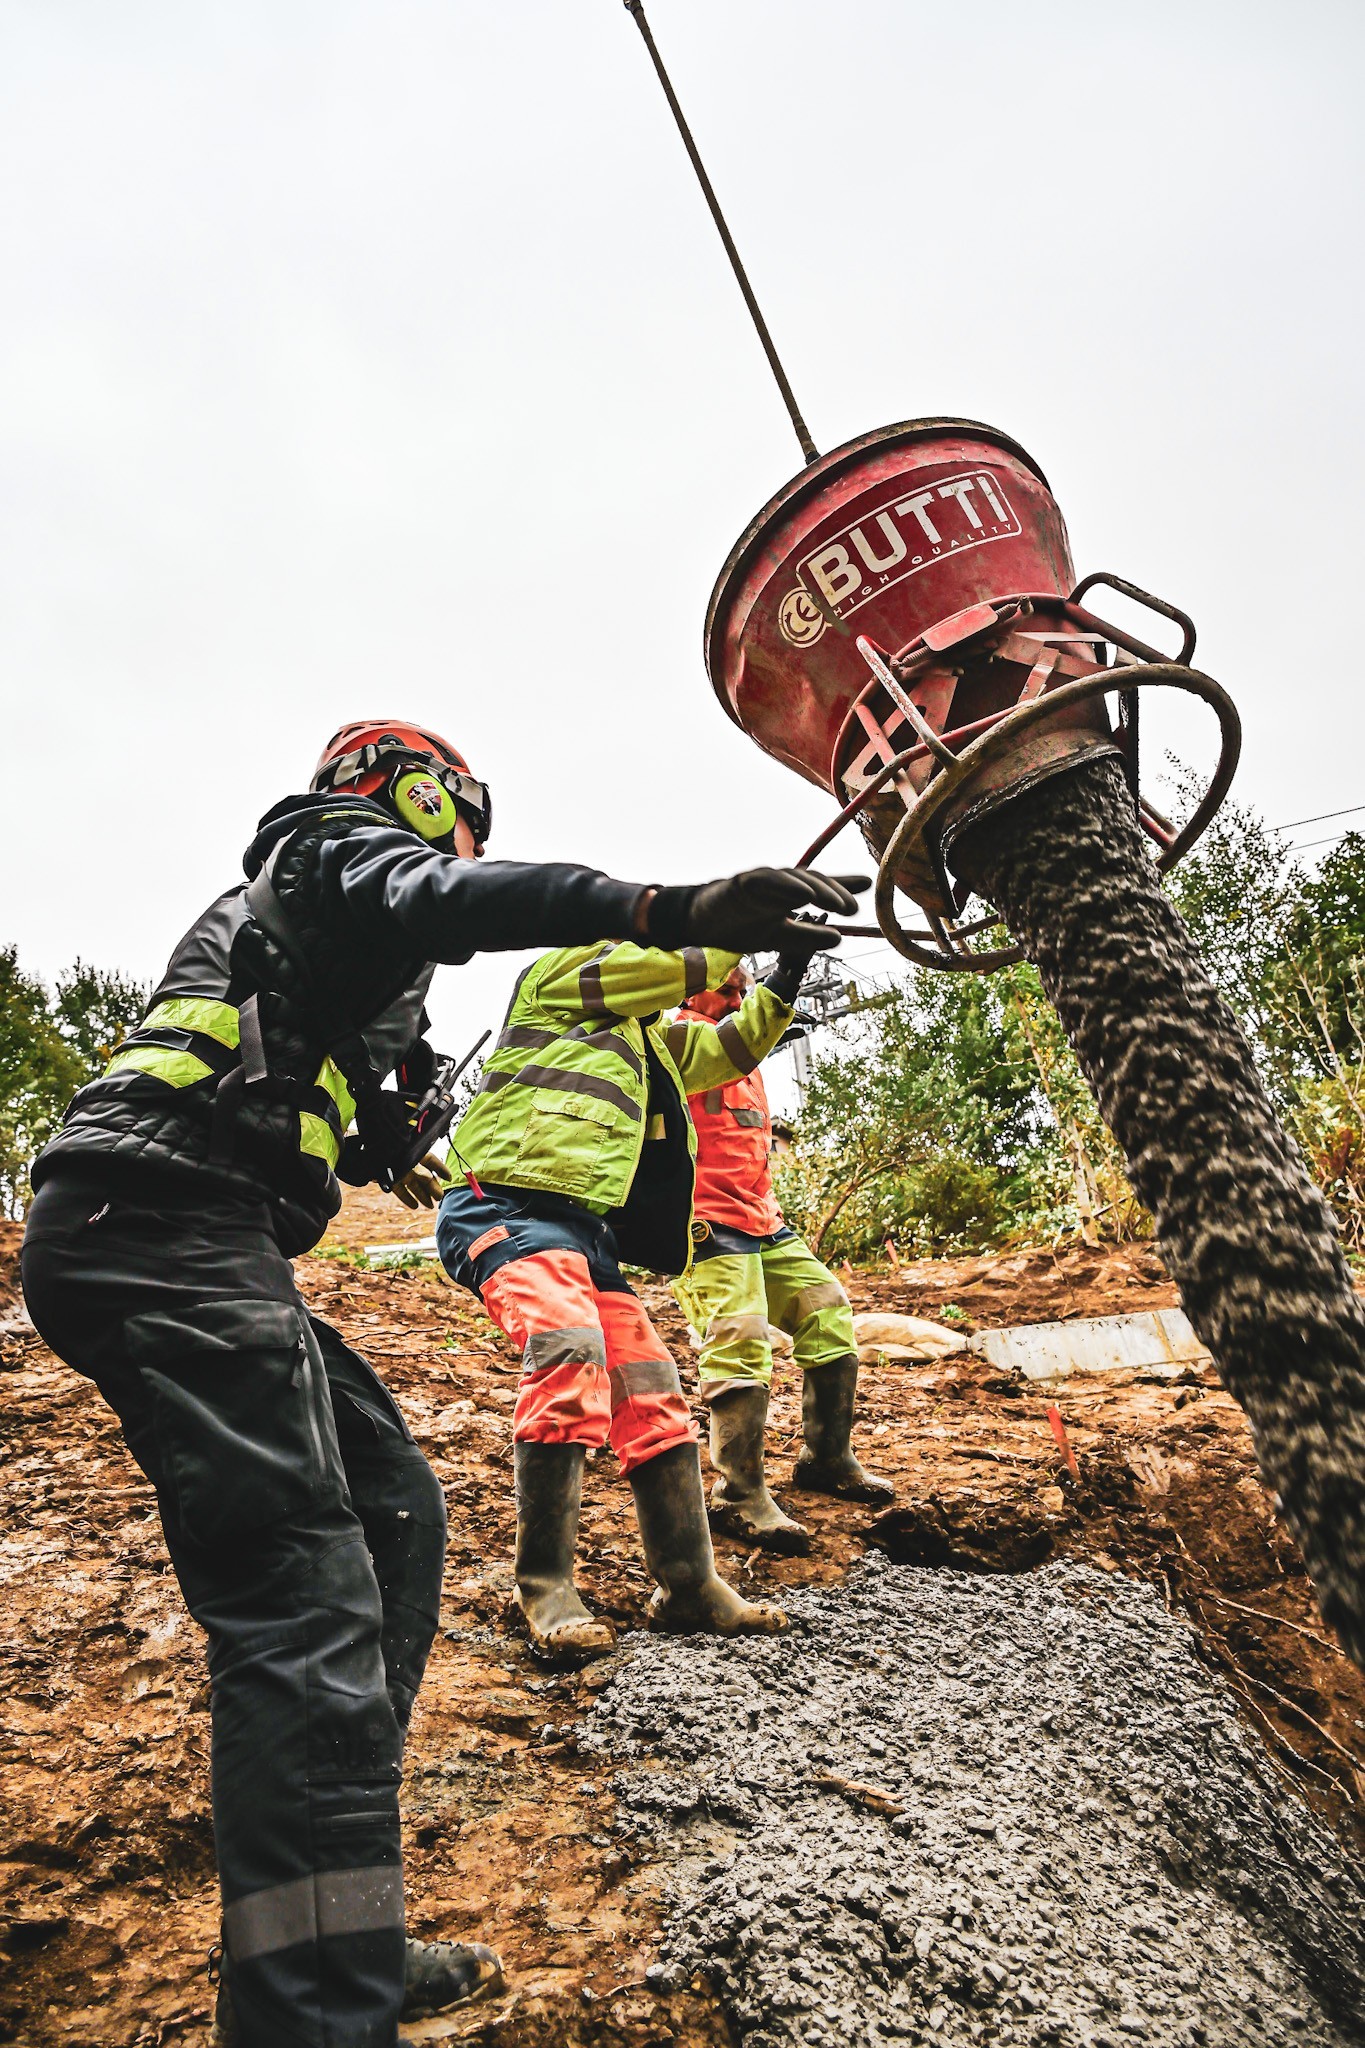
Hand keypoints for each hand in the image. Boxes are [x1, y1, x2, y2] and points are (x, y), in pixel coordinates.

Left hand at [392, 1152, 452, 1209]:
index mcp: (414, 1152)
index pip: (431, 1161)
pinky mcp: (390, 1180)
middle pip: (423, 1176)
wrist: (364, 1152)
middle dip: (432, 1187)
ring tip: (430, 1206)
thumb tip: (429, 1177)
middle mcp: (408, 1162)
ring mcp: (398, 1171)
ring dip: (422, 1195)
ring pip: (413, 1184)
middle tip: (439, 1198)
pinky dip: (407, 1198)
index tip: (449, 1179)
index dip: (441, 1169)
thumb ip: (418, 1168)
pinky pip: (400, 1189)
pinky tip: (415, 1206)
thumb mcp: (407, 1159)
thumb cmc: (391, 1151)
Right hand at [648, 868, 866, 952]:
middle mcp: (779, 885)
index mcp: (789, 897)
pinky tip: (803, 893)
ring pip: (794, 879)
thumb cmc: (737, 926)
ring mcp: (762, 881)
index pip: (821, 888)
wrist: (698, 924)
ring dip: (817, 889)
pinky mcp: (743, 882)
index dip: (844, 885)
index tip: (868, 884)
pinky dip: (786, 885)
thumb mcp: (778, 937)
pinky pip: (767, 881)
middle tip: (853, 909)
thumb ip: (807, 937)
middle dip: (834, 893)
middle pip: (812, 881)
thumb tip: (839, 938)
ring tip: (837, 902)